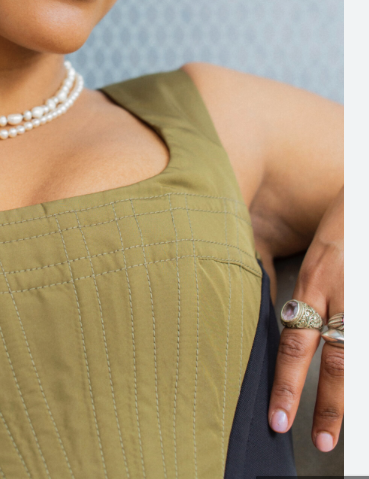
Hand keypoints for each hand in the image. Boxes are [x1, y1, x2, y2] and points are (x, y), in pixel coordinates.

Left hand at [268, 187, 342, 451]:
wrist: (363, 197)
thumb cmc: (340, 226)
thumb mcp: (316, 258)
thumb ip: (309, 295)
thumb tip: (297, 332)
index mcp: (314, 283)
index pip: (296, 342)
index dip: (287, 383)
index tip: (279, 417)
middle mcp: (341, 293)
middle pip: (335, 359)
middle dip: (326, 406)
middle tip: (319, 443)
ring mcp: (363, 296)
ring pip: (359, 353)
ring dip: (353, 395)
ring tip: (345, 430)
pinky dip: (364, 357)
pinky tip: (360, 387)